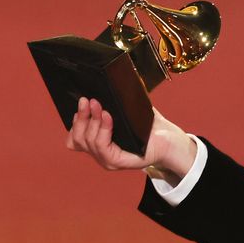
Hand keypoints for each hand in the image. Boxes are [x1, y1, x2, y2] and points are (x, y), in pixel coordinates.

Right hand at [65, 97, 195, 185]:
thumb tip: (105, 80)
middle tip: (87, 100)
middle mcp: (100, 154)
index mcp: (99, 143)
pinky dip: (102, 129)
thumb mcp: (126, 112)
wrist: (169, 138)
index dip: (75, 121)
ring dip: (91, 120)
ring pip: (88, 141)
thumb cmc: (148, 126)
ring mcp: (107, 160)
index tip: (81, 102)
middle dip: (81, 117)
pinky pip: (102, 146)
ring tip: (98, 105)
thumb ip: (113, 102)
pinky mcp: (117, 162)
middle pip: (77, 138)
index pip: (74, 138)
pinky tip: (107, 116)